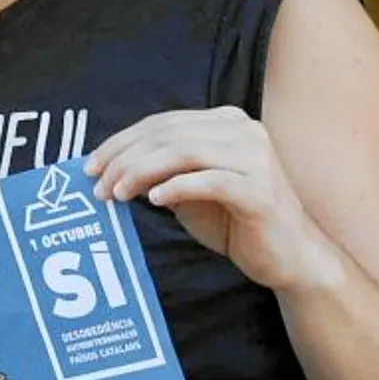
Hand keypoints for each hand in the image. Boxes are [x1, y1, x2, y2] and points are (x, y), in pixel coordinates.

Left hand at [86, 107, 339, 292]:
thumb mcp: (188, 190)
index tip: (89, 165)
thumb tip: (108, 168)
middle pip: (167, 135)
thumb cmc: (234, 222)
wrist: (288, 257)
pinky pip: (209, 181)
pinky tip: (153, 200)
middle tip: (96, 184)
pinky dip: (176, 188)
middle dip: (124, 158)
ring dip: (141, 172)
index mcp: (226, 122)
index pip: (161, 123)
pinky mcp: (261, 190)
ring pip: (184, 153)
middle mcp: (243, 131)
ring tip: (116, 193)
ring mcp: (256, 158)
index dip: (120, 142)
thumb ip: (158, 172)